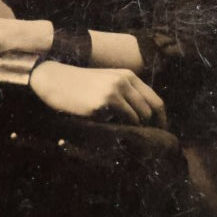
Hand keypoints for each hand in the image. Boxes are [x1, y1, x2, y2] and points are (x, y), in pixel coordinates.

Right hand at [29, 62, 167, 127]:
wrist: (54, 80)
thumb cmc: (80, 85)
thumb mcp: (107, 81)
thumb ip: (126, 94)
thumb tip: (145, 119)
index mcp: (128, 75)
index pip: (155, 100)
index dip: (161, 119)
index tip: (160, 132)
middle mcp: (124, 81)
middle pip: (151, 110)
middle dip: (152, 127)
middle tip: (148, 140)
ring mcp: (114, 91)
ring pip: (139, 117)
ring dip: (135, 129)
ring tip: (126, 134)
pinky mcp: (103, 103)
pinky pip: (122, 121)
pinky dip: (121, 128)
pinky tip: (112, 129)